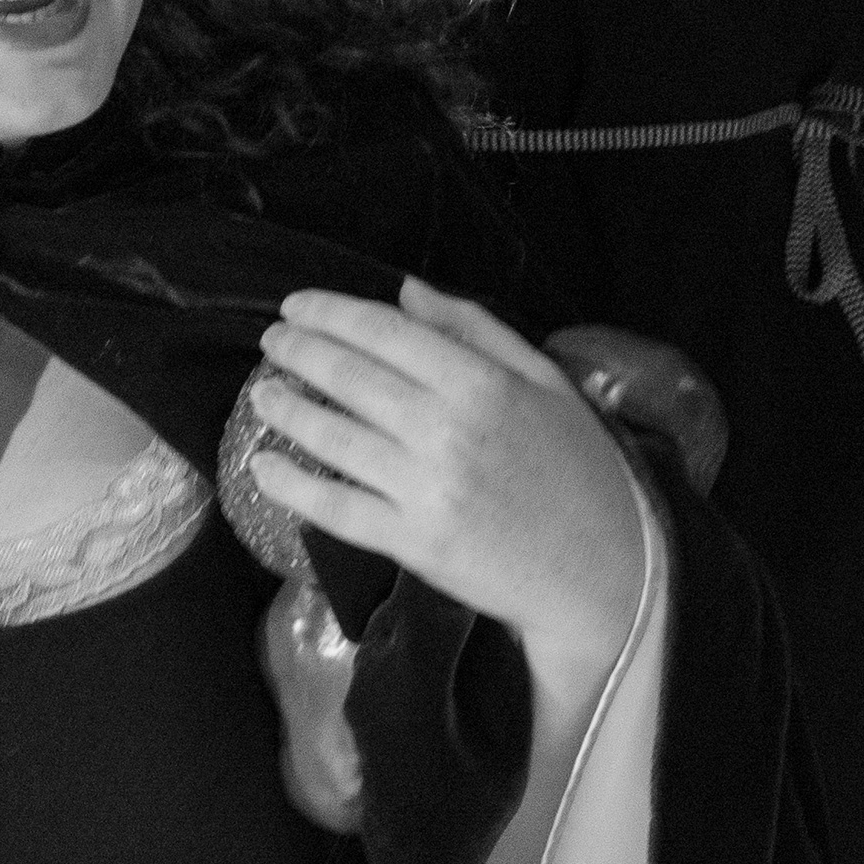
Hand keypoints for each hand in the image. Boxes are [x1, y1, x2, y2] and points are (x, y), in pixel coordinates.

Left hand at [240, 278, 646, 670]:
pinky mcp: (414, 543)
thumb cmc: (580, 469)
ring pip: (334, 439)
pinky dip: (292, 486)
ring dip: (286, 410)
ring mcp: (426, 489)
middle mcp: (447, 430)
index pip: (384, 333)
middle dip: (298, 352)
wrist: (604, 572)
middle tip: (271, 342)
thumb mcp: (544, 382)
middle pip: (349, 377)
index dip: (330, 313)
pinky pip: (337, 509)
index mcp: (481, 383)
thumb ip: (475, 330)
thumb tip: (406, 292)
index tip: (295, 306)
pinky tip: (263, 467)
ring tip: (260, 394)